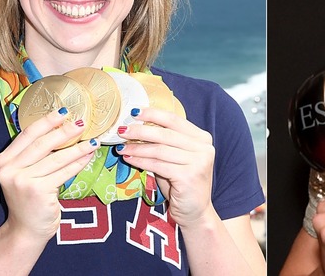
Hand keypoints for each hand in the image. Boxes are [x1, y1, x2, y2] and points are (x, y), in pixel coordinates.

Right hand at [0, 108, 98, 242]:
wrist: (26, 229)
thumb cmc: (30, 198)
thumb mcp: (25, 173)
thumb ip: (35, 155)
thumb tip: (63, 129)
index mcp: (5, 160)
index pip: (27, 134)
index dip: (46, 121)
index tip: (64, 111)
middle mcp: (10, 169)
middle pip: (42, 144)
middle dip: (65, 131)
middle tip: (82, 123)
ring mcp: (23, 181)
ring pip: (56, 158)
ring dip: (78, 148)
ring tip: (93, 140)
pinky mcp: (38, 191)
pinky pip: (64, 172)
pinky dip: (78, 163)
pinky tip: (89, 157)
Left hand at [115, 107, 214, 226]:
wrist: (195, 212)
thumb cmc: (181, 184)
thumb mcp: (175, 158)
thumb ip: (163, 143)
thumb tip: (136, 127)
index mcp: (202, 138)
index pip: (174, 120)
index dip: (153, 114)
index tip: (134, 112)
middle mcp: (204, 148)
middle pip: (166, 134)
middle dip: (140, 131)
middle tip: (121, 130)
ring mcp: (198, 162)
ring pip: (160, 149)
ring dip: (137, 147)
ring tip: (121, 147)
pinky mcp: (188, 176)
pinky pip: (158, 164)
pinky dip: (141, 161)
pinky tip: (129, 159)